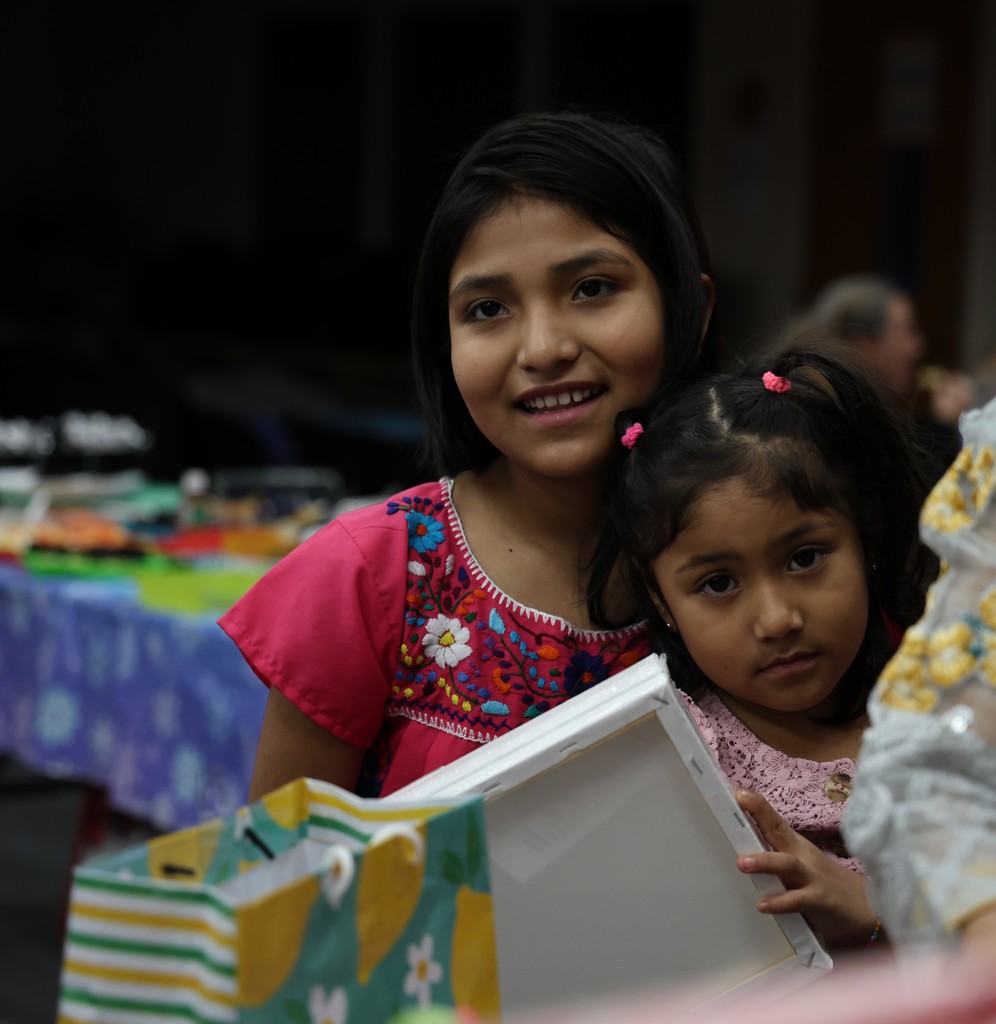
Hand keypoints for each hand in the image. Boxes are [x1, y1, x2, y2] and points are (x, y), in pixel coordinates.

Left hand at [734, 787, 878, 947]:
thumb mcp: (799, 862)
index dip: (758, 805)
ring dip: (764, 862)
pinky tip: (762, 904)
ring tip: (741, 863)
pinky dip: (780, 902)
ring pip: (787, 864)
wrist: (863, 906)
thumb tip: (737, 848)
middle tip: (737, 806)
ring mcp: (811, 876)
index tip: (739, 792)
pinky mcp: (819, 900)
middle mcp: (802, 855)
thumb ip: (775, 853)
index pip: (775, 820)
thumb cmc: (823, 881)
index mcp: (795, 844)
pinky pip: (797, 900)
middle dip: (760, 816)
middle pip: (780, 831)